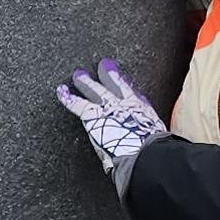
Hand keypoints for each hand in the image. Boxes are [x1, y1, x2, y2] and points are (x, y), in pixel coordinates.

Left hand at [57, 57, 167, 195]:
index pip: (133, 93)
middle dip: (108, 74)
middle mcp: (125, 103)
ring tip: (79, 75)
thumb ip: (152, 138)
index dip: (126, 84)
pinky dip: (67, 97)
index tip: (122, 77)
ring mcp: (108, 107)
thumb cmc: (152, 151)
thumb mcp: (158, 140)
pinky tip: (61, 91)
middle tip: (103, 65)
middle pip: (115, 84)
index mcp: (142, 110)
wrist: (143, 153)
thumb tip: (154, 150)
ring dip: (86, 82)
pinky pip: (76, 103)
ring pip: (94, 89)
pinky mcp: (92, 115)